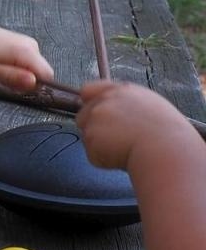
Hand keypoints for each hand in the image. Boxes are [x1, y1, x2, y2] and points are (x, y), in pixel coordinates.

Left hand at [0, 21, 53, 92]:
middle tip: (1, 80)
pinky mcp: (23, 44)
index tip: (14, 87)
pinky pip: (27, 63)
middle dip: (24, 82)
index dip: (34, 86)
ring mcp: (28, 43)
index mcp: (26, 50)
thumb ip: (13, 77)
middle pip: (40, 73)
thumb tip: (34, 83)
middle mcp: (31, 45)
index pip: (47, 74)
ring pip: (33, 69)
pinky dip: (15, 69)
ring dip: (18, 76)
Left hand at [76, 79, 192, 169]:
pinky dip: (104, 159)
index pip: (88, 90)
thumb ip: (127, 105)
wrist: (165, 148)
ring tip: (126, 148)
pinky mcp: (90, 137)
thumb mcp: (150, 107)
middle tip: (118, 140)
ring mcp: (94, 118)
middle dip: (95, 129)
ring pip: (88, 136)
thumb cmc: (166, 133)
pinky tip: (123, 157)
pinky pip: (93, 153)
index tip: (95, 115)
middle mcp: (103, 101)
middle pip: (84, 116)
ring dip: (100, 145)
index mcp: (120, 91)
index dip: (90, 104)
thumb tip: (114, 115)